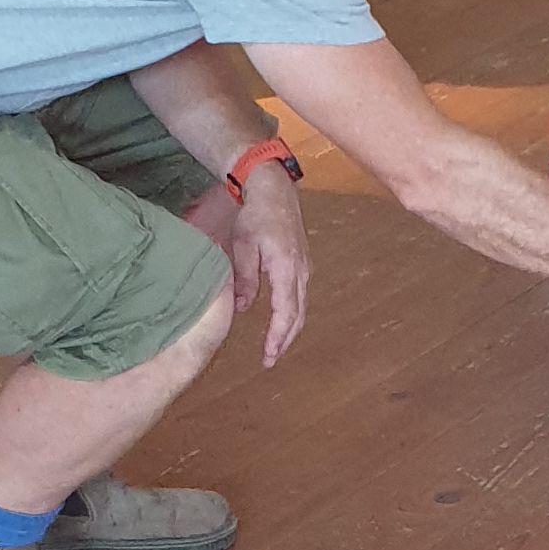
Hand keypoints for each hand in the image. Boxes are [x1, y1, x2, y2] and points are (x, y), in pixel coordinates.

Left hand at [225, 167, 310, 364]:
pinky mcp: (303, 264)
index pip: (285, 312)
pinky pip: (301, 296)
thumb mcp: (243, 247)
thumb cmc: (256, 215)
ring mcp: (305, 268)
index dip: (277, 337)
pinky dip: (293, 314)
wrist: (275, 190)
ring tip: (276, 346)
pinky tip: (282, 320)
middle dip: (285, 340)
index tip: (268, 356)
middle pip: (298, 315)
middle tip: (270, 359)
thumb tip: (245, 309)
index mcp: (285, 269)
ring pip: (302, 307)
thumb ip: (245, 279)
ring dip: (290, 329)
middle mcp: (301, 272)